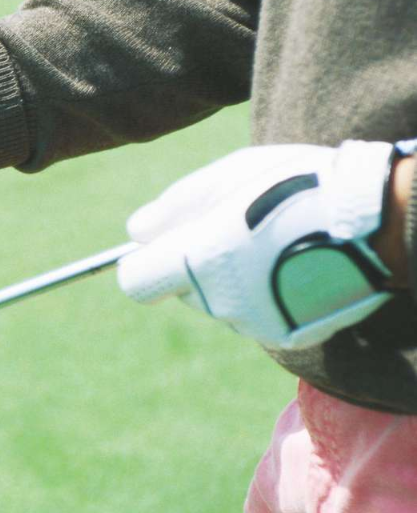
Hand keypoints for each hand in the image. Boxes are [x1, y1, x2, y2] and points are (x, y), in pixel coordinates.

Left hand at [117, 141, 402, 348]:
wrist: (376, 220)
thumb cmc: (295, 186)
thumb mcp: (227, 176)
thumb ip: (174, 207)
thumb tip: (135, 233)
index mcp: (196, 262)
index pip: (137, 282)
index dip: (146, 263)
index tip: (165, 247)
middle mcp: (220, 303)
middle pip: (185, 290)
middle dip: (199, 264)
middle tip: (241, 228)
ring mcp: (255, 324)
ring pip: (224, 303)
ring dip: (236, 279)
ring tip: (278, 242)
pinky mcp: (288, 336)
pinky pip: (259, 315)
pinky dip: (268, 294)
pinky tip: (298, 263)